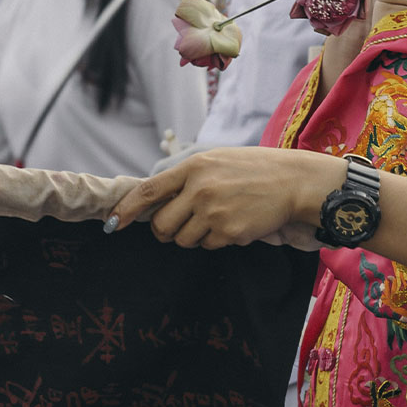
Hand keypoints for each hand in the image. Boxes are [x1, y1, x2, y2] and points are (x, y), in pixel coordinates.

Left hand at [106, 146, 345, 249]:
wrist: (294, 181)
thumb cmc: (256, 169)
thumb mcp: (218, 161)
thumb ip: (188, 177)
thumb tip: (157, 200)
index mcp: (194, 167)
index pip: (148, 191)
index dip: (125, 209)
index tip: (112, 223)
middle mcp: (200, 189)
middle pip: (161, 225)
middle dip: (166, 232)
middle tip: (180, 227)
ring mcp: (213, 212)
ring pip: (183, 240)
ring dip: (194, 236)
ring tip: (219, 218)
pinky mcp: (229, 233)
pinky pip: (208, 246)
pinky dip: (217, 240)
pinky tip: (235, 223)